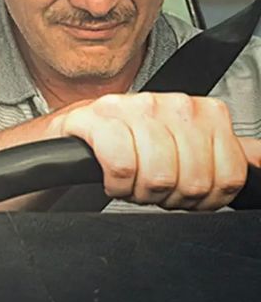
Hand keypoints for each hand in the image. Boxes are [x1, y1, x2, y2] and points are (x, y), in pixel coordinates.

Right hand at [50, 93, 260, 210]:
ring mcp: (130, 107)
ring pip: (159, 175)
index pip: (227, 176)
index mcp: (201, 110)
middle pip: (194, 180)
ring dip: (141, 193)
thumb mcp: (186, 148)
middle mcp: (169, 103)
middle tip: (152, 189)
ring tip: (132, 183)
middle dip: (171, 197)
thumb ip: (231, 154)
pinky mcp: (94, 119)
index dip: (205, 198)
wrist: (70, 139)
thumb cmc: (129, 147)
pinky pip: (122, 166)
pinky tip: (112, 178)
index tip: (183, 192)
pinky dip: (116, 184)